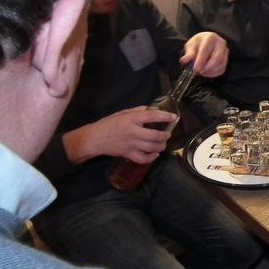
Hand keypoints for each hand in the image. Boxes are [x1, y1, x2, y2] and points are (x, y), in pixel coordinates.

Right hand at [62, 106, 177, 164]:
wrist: (94, 139)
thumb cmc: (107, 124)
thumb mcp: (121, 113)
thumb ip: (137, 111)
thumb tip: (151, 110)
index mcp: (131, 119)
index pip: (152, 116)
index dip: (165, 116)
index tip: (173, 117)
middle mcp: (133, 132)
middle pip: (155, 135)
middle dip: (165, 135)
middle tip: (167, 134)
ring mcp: (131, 144)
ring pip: (151, 148)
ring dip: (161, 146)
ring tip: (163, 144)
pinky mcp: (127, 154)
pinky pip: (143, 159)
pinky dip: (151, 158)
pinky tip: (155, 154)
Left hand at [181, 31, 228, 77]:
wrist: (205, 43)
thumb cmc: (198, 44)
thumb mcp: (191, 46)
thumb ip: (189, 53)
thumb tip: (183, 60)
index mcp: (210, 37)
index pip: (206, 50)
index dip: (200, 61)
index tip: (195, 69)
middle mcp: (220, 43)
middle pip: (217, 58)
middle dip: (207, 68)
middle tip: (198, 72)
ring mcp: (225, 51)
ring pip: (220, 65)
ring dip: (210, 72)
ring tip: (201, 72)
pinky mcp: (226, 59)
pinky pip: (222, 69)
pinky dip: (214, 74)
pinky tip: (206, 73)